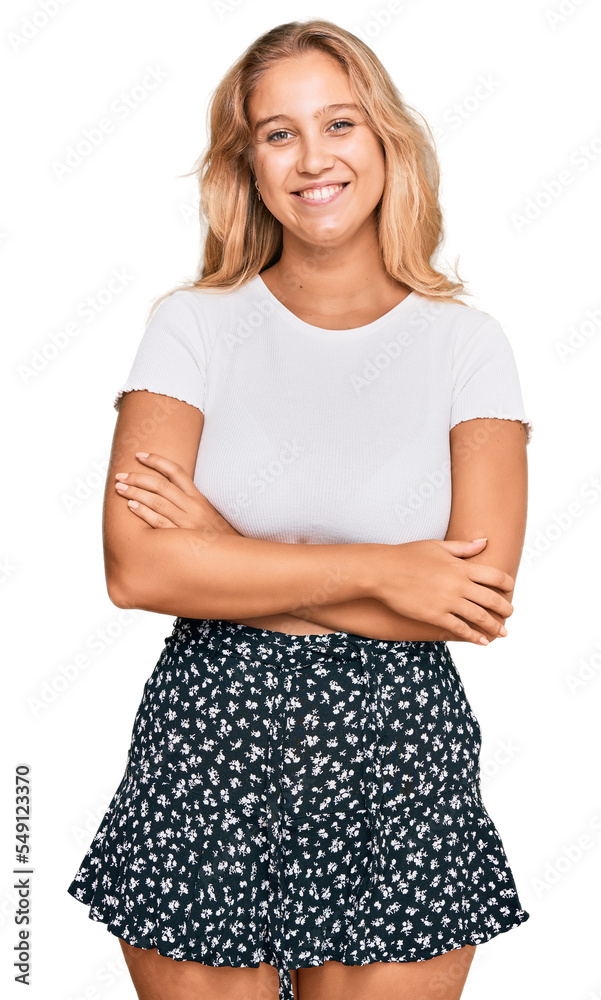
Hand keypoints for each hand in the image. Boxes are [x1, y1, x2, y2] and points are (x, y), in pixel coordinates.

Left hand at [113, 451, 239, 535]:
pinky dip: (144, 513)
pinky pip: (160, 522)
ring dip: (136, 492)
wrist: (231, 557)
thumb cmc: (215, 536)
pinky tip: (131, 506)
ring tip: (120, 488)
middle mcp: (193, 507)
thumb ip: (187, 501)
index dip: (156, 460)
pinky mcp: (182, 538)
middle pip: (161, 485)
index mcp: (198, 497)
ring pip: (158, 501)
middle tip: (120, 475)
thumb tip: (164, 490)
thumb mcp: (205, 513)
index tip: (139, 455)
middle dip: (138, 477)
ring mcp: (187, 522)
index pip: (176, 471)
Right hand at [372, 537, 513, 644]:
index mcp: (460, 566)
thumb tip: (485, 541)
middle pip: (491, 599)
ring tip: (501, 633)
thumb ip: (463, 547)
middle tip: (510, 614)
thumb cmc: (407, 555)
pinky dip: (473, 636)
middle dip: (505, 608)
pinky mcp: (435, 615)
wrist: (383, 571)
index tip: (510, 589)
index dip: (506, 583)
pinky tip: (481, 642)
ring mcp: (447, 601)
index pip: (494, 576)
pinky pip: (460, 628)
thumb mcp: (437, 546)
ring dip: (494, 626)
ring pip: (479, 617)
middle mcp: (458, 584)